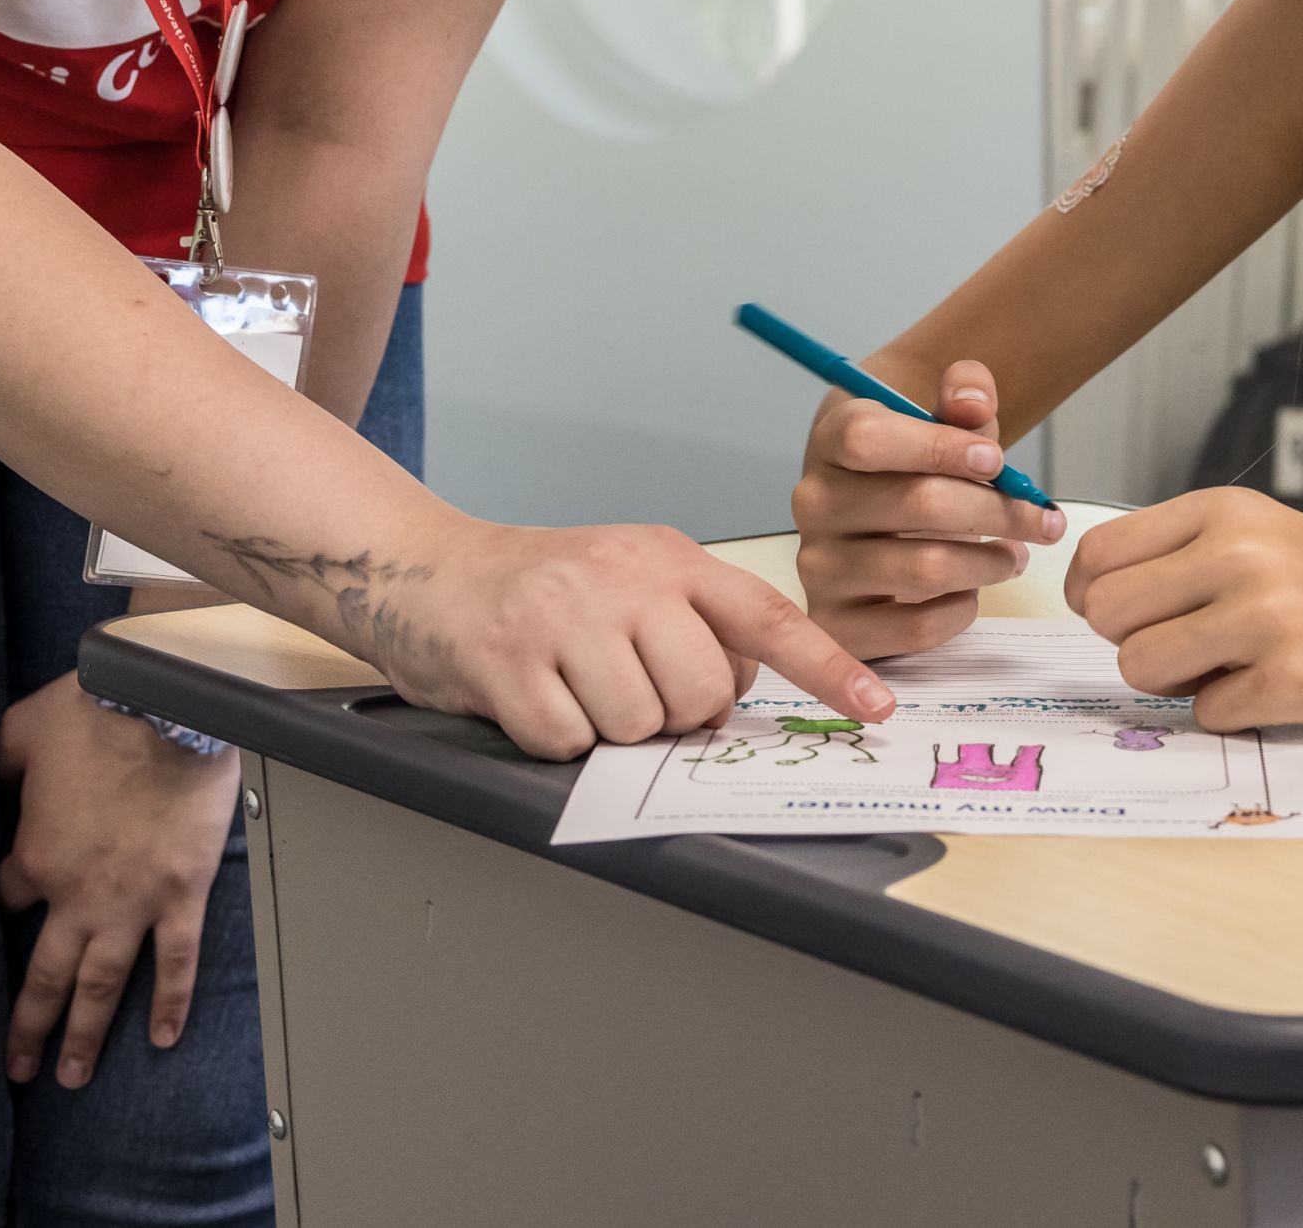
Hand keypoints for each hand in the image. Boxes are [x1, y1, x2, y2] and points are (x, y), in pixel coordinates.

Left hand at [0, 676, 242, 1089]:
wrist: (170, 706)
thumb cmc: (95, 713)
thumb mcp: (21, 730)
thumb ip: (0, 761)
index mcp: (36, 856)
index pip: (8, 898)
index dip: (3, 906)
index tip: (7, 914)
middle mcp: (78, 896)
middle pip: (45, 975)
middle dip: (28, 1025)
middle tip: (17, 1069)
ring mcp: (133, 903)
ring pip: (103, 984)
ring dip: (86, 1034)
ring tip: (73, 1075)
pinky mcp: (182, 894)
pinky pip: (177, 960)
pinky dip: (171, 1002)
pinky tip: (164, 1039)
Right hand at [384, 517, 895, 759]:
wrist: (428, 570)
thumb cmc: (542, 589)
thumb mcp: (630, 579)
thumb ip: (691, 624)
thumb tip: (736, 700)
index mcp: (667, 558)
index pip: (766, 616)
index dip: (827, 667)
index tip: (875, 710)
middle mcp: (623, 578)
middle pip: (702, 692)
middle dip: (675, 714)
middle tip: (629, 689)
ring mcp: (565, 617)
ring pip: (639, 725)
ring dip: (609, 728)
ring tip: (574, 685)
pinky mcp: (510, 661)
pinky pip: (568, 743)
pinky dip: (552, 739)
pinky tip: (533, 696)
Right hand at [790, 360, 1067, 660]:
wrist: (880, 519)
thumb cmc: (916, 466)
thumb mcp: (941, 416)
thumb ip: (965, 392)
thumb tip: (974, 402)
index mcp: (832, 441)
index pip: (868, 437)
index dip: (940, 446)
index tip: (995, 460)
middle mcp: (815, 503)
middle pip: (917, 504)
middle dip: (997, 511)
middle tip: (1040, 520)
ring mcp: (819, 567)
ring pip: (924, 569)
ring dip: (988, 563)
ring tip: (1014, 555)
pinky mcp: (838, 624)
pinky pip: (914, 628)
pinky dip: (960, 610)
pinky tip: (970, 591)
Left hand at [1063, 487, 1302, 729]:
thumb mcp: (1257, 534)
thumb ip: (1178, 554)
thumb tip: (1090, 597)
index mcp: (1223, 510)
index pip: (1099, 552)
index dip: (1092, 594)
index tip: (1120, 614)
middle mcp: (1239, 553)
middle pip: (1106, 613)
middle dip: (1133, 640)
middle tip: (1187, 642)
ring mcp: (1265, 616)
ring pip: (1139, 667)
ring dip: (1177, 681)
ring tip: (1231, 664)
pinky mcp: (1290, 679)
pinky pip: (1204, 715)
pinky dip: (1233, 711)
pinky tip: (1275, 686)